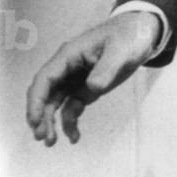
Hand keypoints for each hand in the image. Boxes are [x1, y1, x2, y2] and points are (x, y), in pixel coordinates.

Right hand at [26, 11, 161, 145]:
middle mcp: (68, 68)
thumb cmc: (129, 35)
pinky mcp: (85, 88)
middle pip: (45, 94)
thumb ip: (107, 68)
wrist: (142, 34)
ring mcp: (75, 79)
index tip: (35, 121)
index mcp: (70, 54)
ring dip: (51, 122)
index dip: (36, 100)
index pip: (45, 78)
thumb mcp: (121, 49)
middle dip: (40, 116)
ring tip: (52, 142)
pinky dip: (69, 122)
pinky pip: (71, 107)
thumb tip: (93, 88)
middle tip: (43, 137)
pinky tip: (74, 137)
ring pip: (55, 103)